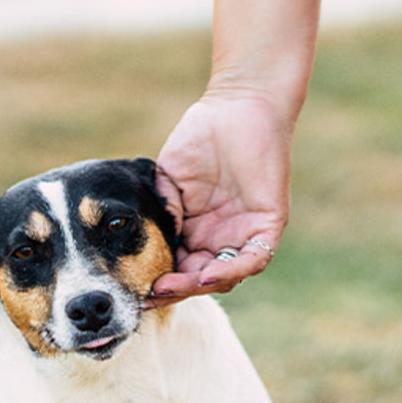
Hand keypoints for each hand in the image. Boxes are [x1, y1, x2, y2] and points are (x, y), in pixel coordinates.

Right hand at [150, 92, 293, 306]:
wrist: (238, 107)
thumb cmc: (201, 137)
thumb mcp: (168, 179)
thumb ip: (162, 209)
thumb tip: (154, 241)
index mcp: (197, 231)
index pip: (178, 267)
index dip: (157, 280)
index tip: (133, 288)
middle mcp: (221, 238)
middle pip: (199, 279)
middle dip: (174, 290)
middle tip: (148, 295)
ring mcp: (245, 234)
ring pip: (225, 276)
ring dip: (197, 286)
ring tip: (170, 287)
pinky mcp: (268, 226)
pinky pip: (253, 259)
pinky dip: (230, 270)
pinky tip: (205, 275)